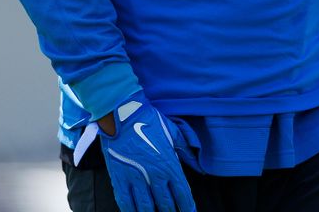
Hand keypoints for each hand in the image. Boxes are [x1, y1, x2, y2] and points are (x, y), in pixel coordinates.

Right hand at [98, 92, 195, 211]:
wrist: (122, 114)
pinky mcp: (119, 179)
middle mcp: (154, 176)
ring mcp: (135, 179)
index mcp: (170, 165)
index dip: (188, 207)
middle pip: (165, 205)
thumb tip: (199, 166)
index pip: (183, 194)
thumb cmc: (149, 121)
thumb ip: (187, 152)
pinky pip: (125, 203)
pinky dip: (131, 211)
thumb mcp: (174, 133)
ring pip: (146, 208)